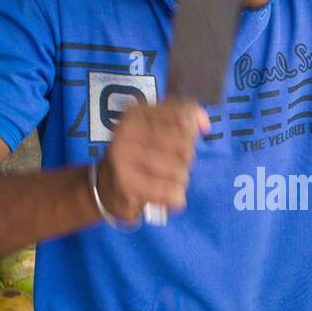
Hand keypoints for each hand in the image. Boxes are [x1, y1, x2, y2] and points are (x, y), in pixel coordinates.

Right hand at [98, 97, 210, 221]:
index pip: (183, 118)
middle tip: (171, 165)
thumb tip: (204, 125)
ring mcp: (125, 158)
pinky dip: (175, 197)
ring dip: (180, 180)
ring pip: (179, 171)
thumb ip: (184, 116)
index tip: (181, 141)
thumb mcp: (156, 127)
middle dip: (185, 160)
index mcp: (136, 113)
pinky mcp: (127, 185)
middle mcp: (127, 131)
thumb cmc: (140, 154)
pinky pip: (171, 192)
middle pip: (185, 146)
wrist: (107, 186)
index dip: (190, 133)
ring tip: (167, 180)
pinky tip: (167, 195)